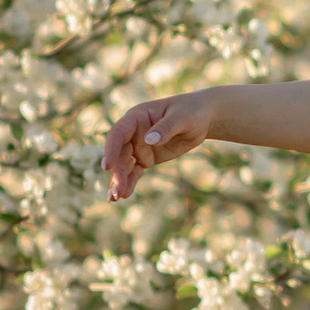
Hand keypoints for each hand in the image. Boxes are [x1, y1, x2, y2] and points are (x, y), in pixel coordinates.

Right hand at [102, 90, 220, 202]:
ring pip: (125, 165)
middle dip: (118, 172)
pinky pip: (135, 171)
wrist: (201, 119)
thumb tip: (150, 140)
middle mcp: (133, 132)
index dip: (111, 148)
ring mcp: (139, 146)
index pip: (119, 133)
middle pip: (121, 154)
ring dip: (120, 180)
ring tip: (116, 197)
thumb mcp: (182, 117)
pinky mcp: (147, 158)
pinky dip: (129, 182)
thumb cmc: (191, 112)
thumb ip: (166, 127)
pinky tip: (123, 195)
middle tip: (117, 191)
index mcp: (137, 117)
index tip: (108, 166)